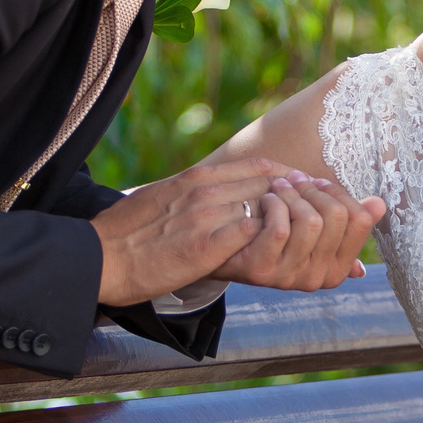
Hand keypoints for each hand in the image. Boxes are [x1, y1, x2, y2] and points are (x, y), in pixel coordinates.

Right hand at [92, 158, 305, 306]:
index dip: (291, 177)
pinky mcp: (204, 245)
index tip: (308, 190)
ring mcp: (206, 216)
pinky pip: (251, 233)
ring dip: (294, 221)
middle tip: (324, 213)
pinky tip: (285, 254)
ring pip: (269, 206)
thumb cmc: (126, 234)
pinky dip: (272, 240)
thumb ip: (195, 194)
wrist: (98, 256)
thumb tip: (220, 196)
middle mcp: (205, 190)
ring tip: (312, 237)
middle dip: (303, 198)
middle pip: (272, 183)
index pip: (261, 166)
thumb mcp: (164, 199)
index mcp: (197, 177)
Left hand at [212, 170, 386, 291]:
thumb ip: (345, 218)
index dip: (340, 193)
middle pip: (337, 216)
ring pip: (311, 221)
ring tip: (277, 187)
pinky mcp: (263, 271)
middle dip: (314, 189)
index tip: (318, 181)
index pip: (360, 220)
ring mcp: (291, 278)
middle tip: (293, 179)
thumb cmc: (273, 232)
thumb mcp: (313, 226)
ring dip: (292, 194)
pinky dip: (275, 204)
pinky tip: (266, 199)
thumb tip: (380, 203)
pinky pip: (281, 229)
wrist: (226, 251)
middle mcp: (319, 278)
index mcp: (338, 268)